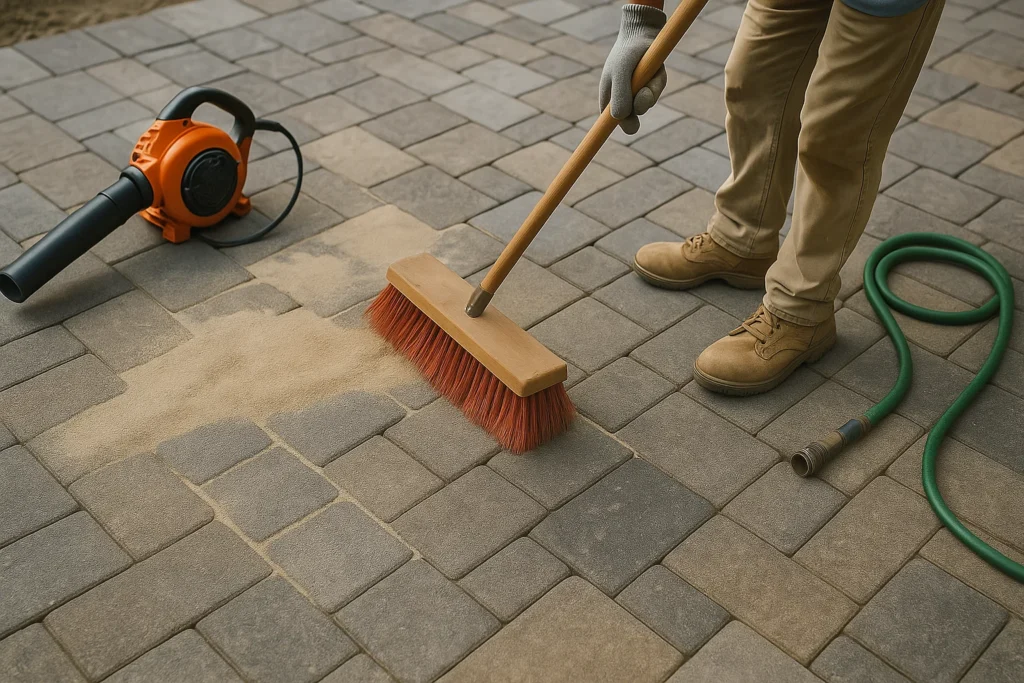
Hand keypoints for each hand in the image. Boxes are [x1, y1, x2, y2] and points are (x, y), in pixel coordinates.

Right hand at [599, 3, 667, 134]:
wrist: (642, 33)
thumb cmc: (626, 53)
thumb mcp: (620, 73)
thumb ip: (619, 96)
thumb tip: (620, 118)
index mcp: (607, 100)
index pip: (608, 124)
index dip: (612, 131)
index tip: (619, 135)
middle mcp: (622, 101)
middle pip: (631, 120)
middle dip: (640, 105)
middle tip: (642, 90)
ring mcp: (636, 95)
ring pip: (647, 105)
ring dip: (650, 90)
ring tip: (647, 71)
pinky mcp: (650, 88)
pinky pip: (656, 92)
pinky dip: (657, 82)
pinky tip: (654, 70)